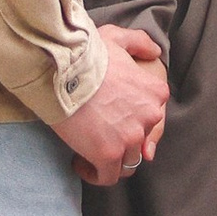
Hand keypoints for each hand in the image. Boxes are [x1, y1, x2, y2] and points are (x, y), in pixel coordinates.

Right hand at [49, 28, 169, 187]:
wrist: (61, 70)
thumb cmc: (86, 53)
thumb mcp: (117, 37)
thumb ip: (140, 43)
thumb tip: (154, 52)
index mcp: (155, 93)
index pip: (151, 119)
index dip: (131, 122)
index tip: (112, 121)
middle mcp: (149, 117)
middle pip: (140, 141)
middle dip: (121, 141)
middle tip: (99, 136)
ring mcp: (131, 137)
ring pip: (127, 162)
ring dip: (109, 159)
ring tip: (88, 150)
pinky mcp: (109, 154)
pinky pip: (107, 177)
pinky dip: (94, 174)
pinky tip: (79, 163)